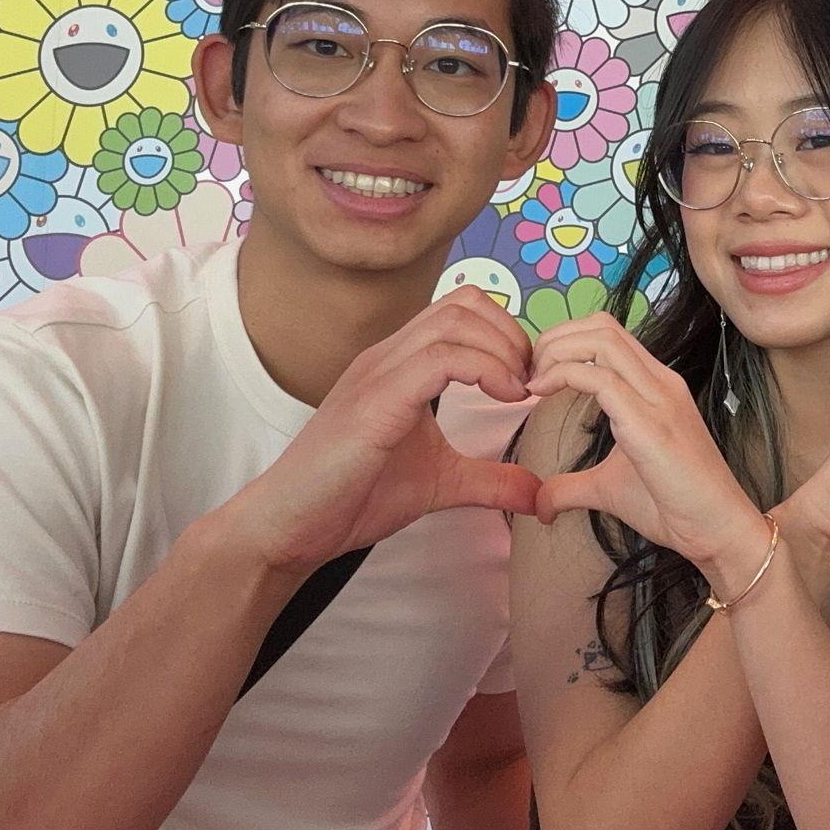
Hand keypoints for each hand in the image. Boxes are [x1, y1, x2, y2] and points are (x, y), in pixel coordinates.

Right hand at [216, 287, 539, 579]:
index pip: (462, 311)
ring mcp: (377, 374)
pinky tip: (503, 400)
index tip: (529, 381)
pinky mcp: (374, 403)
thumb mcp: (440, 483)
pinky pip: (438, 359)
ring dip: (502, 349)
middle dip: (512, 335)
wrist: (290, 526)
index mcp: (399, 364)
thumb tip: (539, 493)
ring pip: (454, 321)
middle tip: (530, 383)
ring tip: (519, 392)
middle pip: (464, 303)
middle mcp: (387, 357)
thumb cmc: (350, 497)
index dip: (507, 334)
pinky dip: (484, 370)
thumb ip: (490, 480)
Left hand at [523, 314, 768, 592]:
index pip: (608, 333)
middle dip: (555, 338)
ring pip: (601, 340)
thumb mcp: (608, 489)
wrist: (718, 529)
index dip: (564, 341)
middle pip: (602, 325)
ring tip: (533, 381)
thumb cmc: (674, 506)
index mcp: (655, 386)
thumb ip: (572, 486)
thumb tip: (540, 503)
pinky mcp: (649, 422)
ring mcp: (658, 397)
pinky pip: (600, 379)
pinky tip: (540, 394)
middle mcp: (660, 381)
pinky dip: (561, 376)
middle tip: (528, 372)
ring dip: (556, 352)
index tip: (536, 374)